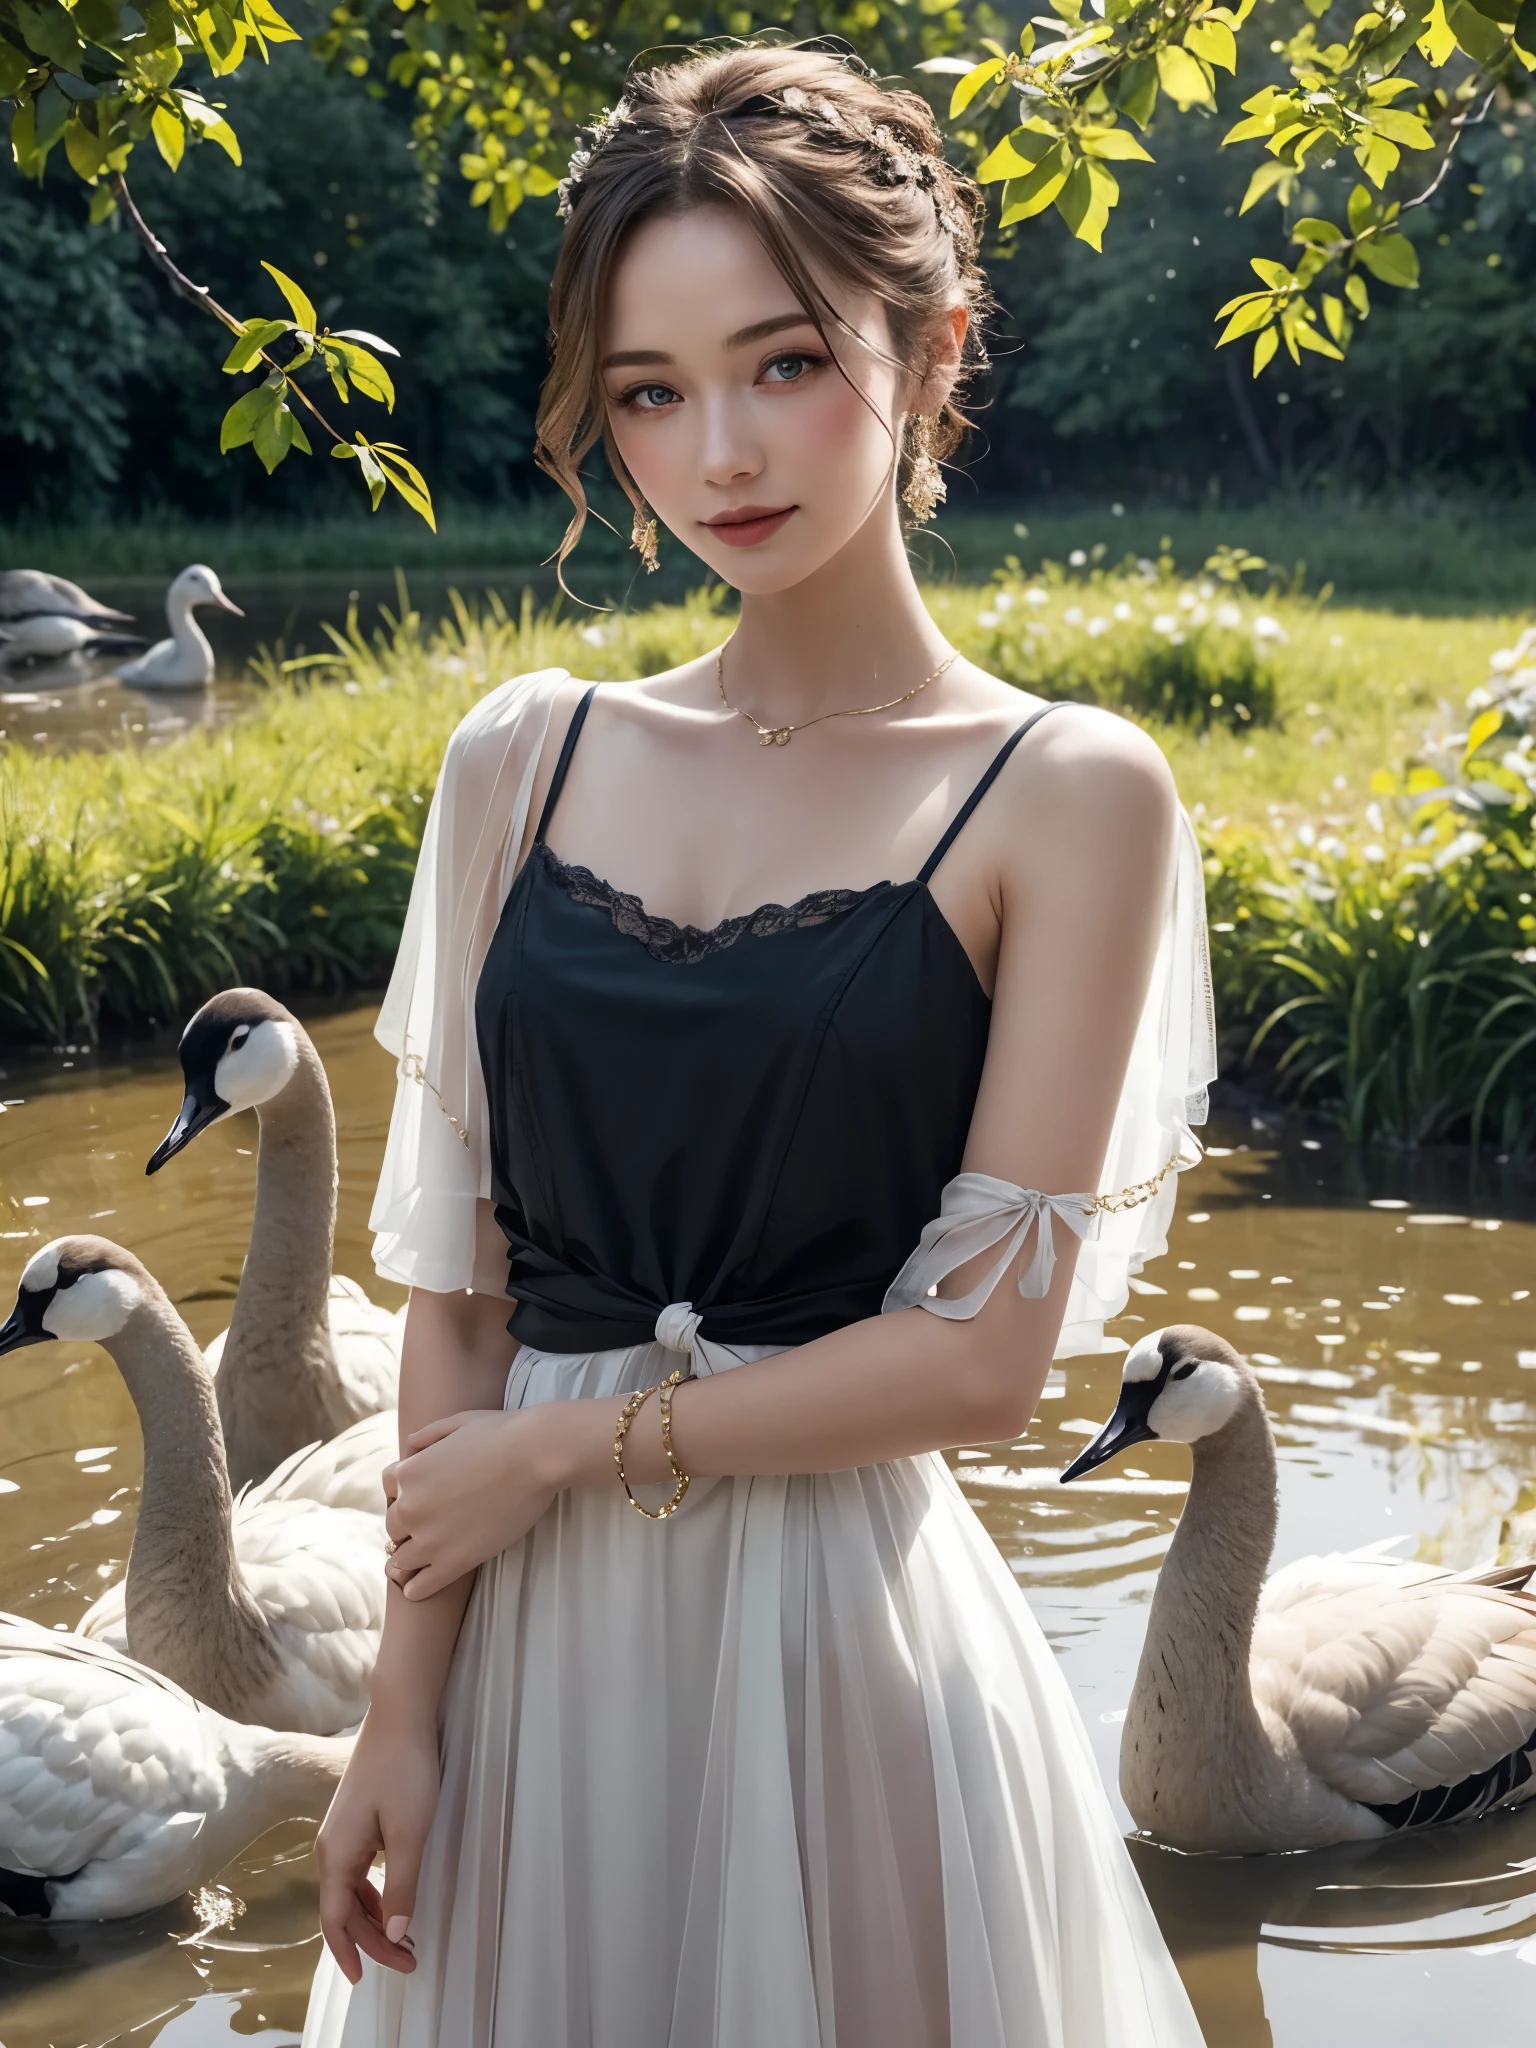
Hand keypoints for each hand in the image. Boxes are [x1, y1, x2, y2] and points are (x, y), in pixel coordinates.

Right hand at [317, 1716, 439, 1981]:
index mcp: (336, 1854)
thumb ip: (401, 1885)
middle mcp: (331, 1847)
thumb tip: (393, 1933)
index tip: (363, 1979)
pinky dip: (373, 1893)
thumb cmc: (404, 1769)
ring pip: (350, 1890)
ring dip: (373, 1918)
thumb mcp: (410, 1832)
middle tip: (406, 1962)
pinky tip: (392, 1899)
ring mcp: (343, 1832)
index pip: (336, 1920)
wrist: (400, 1714)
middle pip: (343, 1910)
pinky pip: (358, 1870)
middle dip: (371, 1941)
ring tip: (402, 1938)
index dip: (351, 1952)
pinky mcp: (357, 1819)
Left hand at [384, 1405, 582, 1599]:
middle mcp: (410, 1508)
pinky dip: (417, 1589)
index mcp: (409, 1473)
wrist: (534, 1456)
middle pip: (394, 1526)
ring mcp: (430, 1539)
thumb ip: (429, 1435)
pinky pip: (421, 1586)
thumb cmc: (502, 1433)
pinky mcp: (454, 1562)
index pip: (389, 1488)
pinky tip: (418, 1589)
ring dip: (407, 1559)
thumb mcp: (458, 1422)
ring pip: (401, 1560)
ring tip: (415, 1564)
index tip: (419, 1498)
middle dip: (408, 1525)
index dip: (404, 1491)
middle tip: (428, 1527)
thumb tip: (410, 1445)